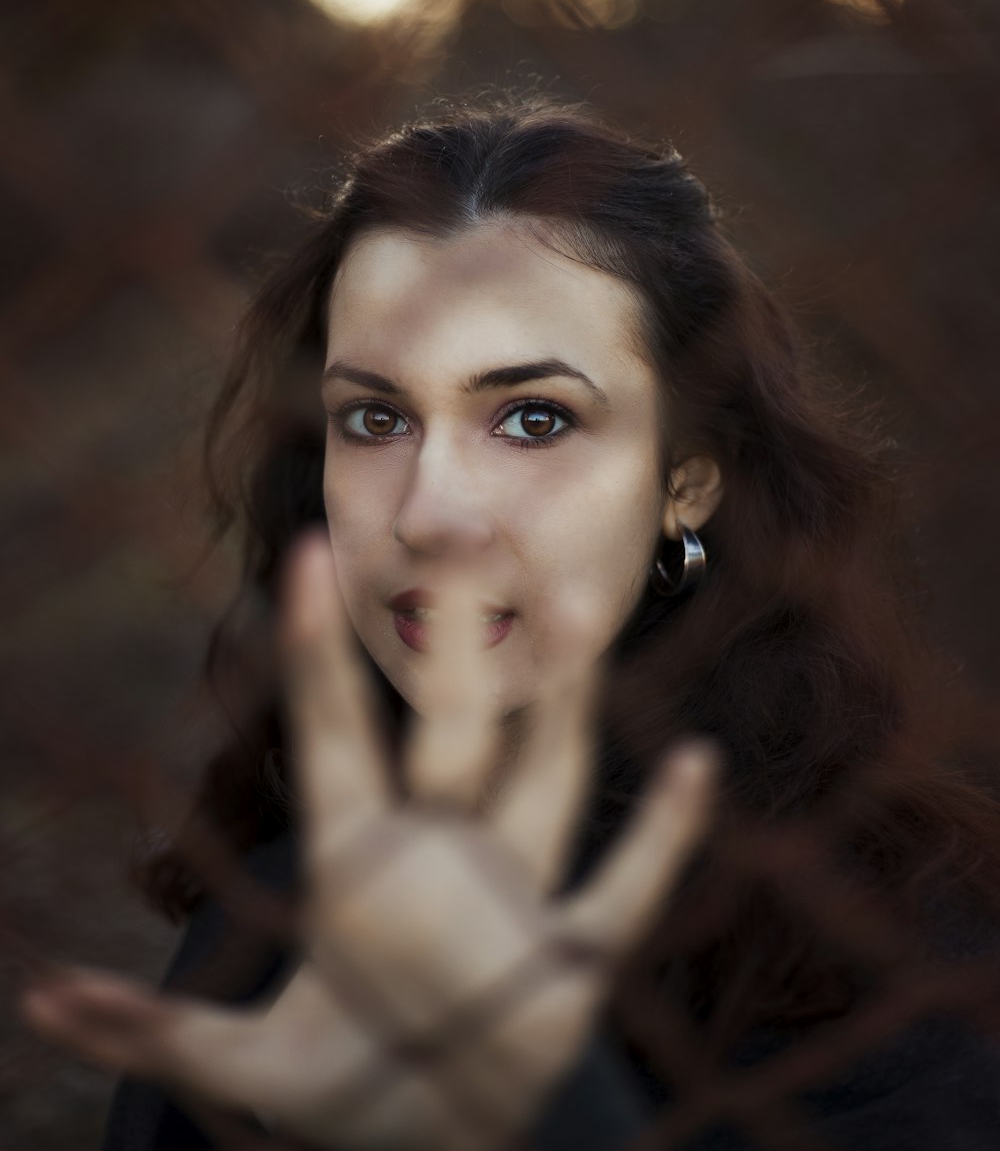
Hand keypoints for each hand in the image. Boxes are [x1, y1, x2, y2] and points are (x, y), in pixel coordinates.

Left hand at [21, 535, 714, 1150]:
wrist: (447, 1136)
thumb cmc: (355, 1086)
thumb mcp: (253, 1067)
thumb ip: (150, 1031)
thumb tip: (35, 997)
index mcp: (361, 865)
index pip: (334, 737)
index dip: (313, 651)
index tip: (301, 554)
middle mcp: (445, 855)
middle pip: (456, 734)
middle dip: (461, 644)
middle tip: (468, 540)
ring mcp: (515, 898)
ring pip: (547, 780)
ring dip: (568, 703)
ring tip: (581, 608)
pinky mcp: (576, 959)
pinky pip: (629, 889)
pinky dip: (664, 835)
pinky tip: (696, 764)